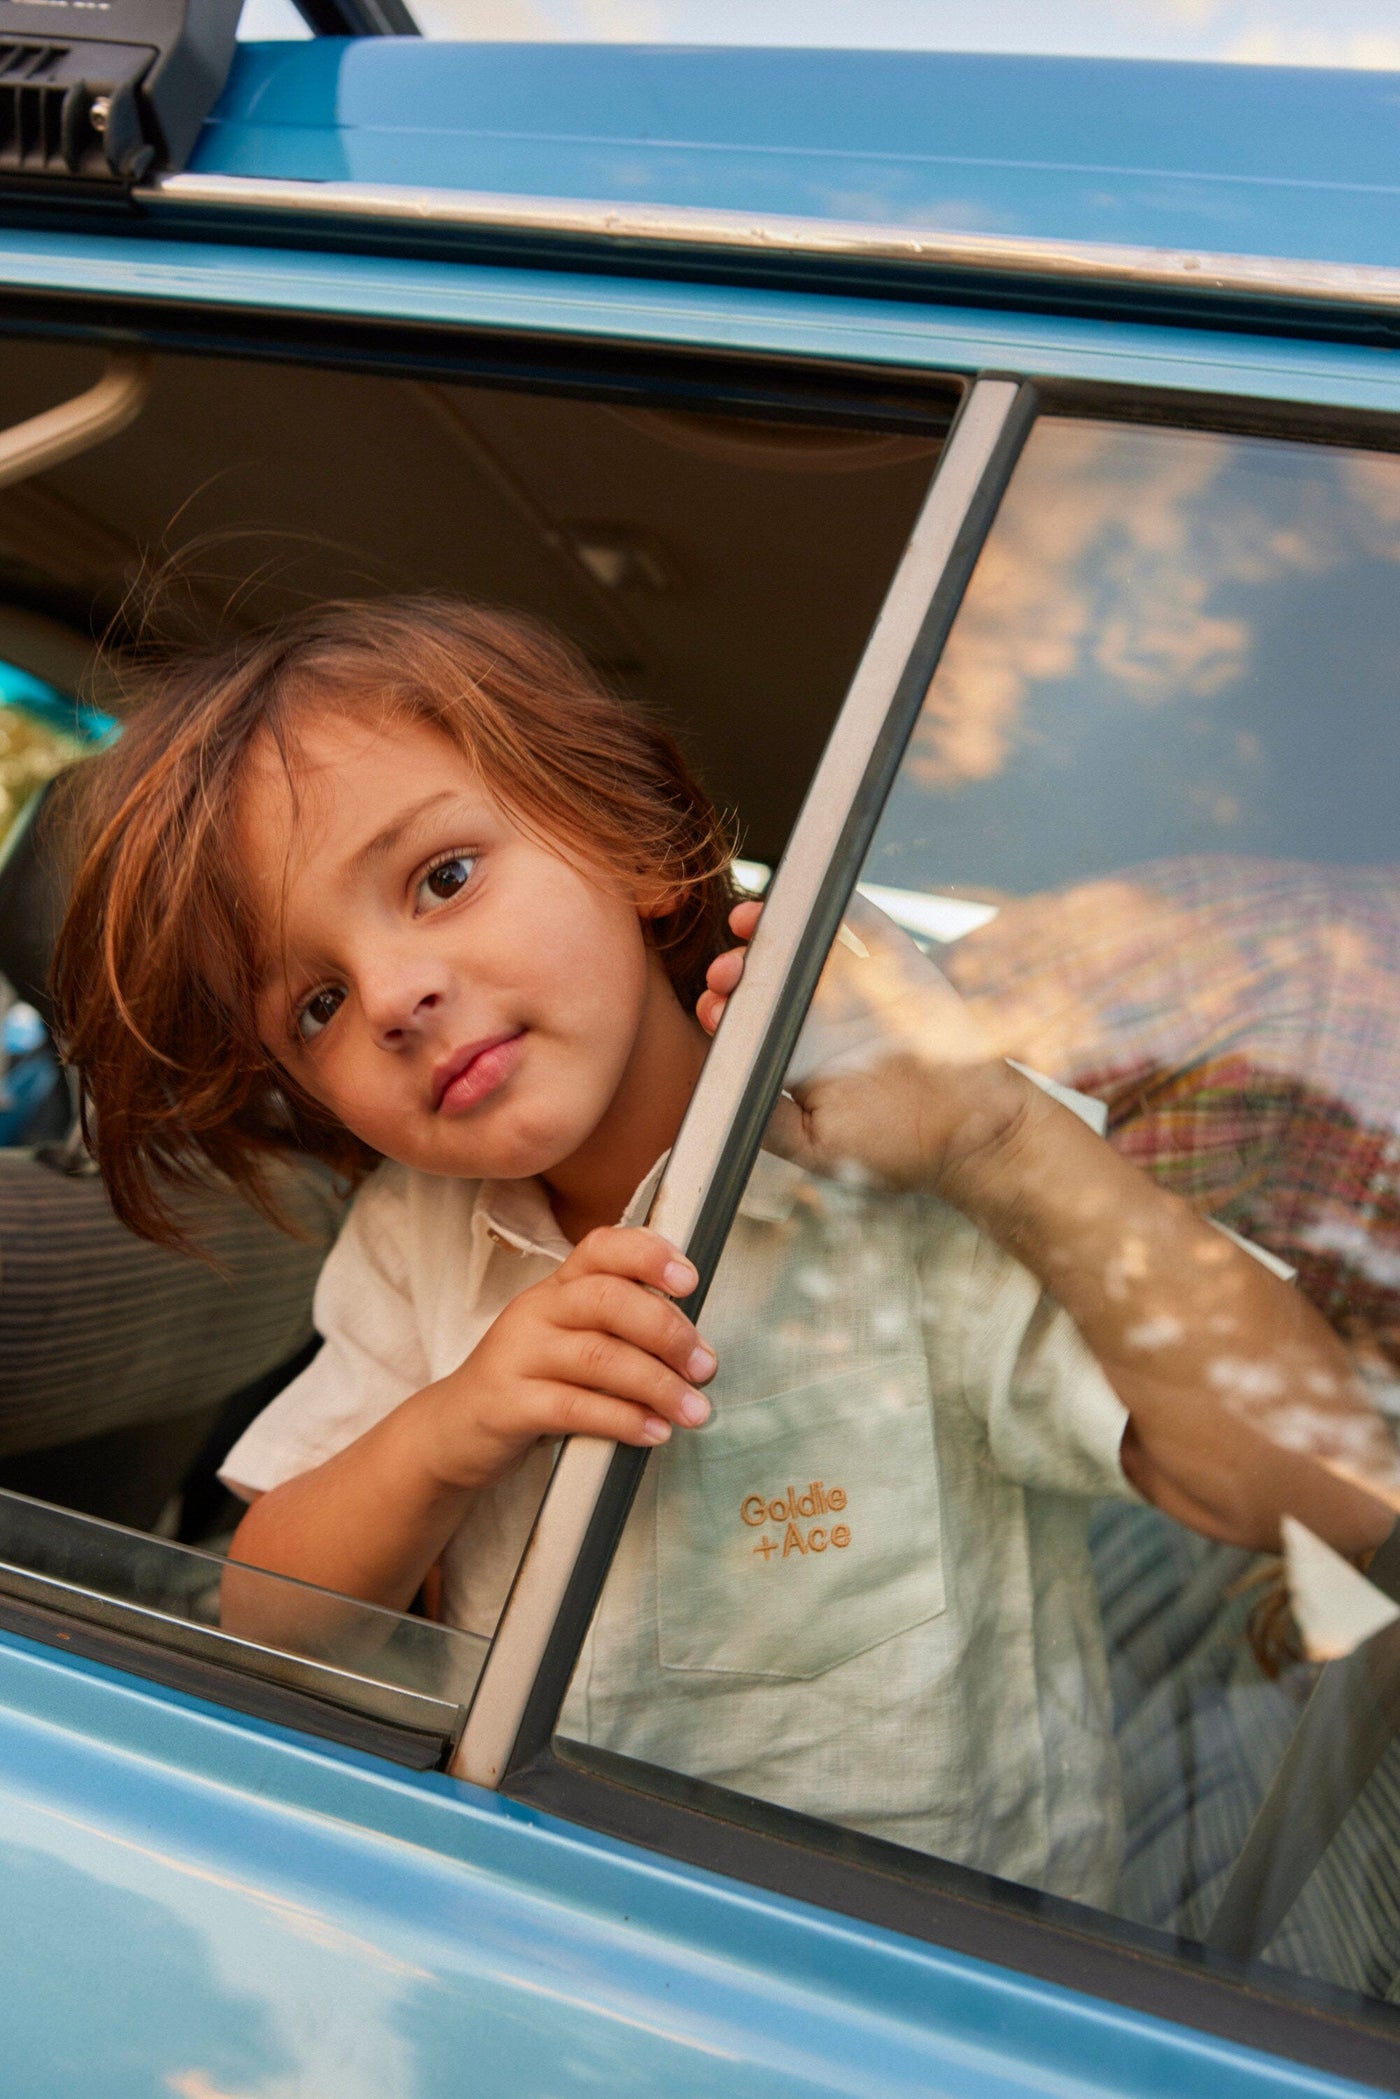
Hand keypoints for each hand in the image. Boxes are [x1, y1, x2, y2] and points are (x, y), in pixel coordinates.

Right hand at [420, 1226, 716, 1490]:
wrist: (453, 1429)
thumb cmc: (531, 1382)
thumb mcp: (569, 1341)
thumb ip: (620, 1332)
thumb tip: (696, 1347)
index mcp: (557, 1288)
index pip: (601, 1248)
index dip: (648, 1255)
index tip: (690, 1281)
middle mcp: (536, 1311)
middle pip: (606, 1299)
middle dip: (666, 1330)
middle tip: (704, 1366)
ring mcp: (518, 1356)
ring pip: (597, 1357)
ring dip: (657, 1384)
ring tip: (693, 1409)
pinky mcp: (508, 1404)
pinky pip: (574, 1407)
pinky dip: (622, 1420)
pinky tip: (653, 1432)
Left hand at [699, 893, 1025, 1194]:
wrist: (975, 1134)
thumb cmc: (896, 1149)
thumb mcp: (820, 1147)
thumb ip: (769, 1122)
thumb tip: (721, 1093)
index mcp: (794, 1057)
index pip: (745, 1021)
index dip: (722, 1008)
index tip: (714, 1007)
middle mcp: (818, 1016)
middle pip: (765, 976)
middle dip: (737, 967)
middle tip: (729, 970)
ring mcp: (856, 987)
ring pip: (804, 943)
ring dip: (772, 927)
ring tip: (750, 921)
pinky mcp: (895, 964)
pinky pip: (864, 924)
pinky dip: (840, 907)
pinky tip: (811, 898)